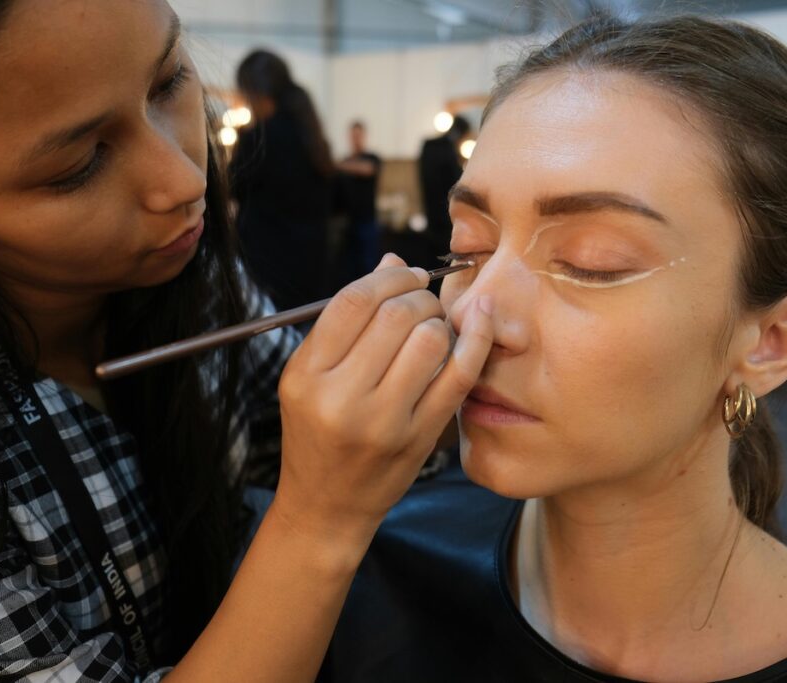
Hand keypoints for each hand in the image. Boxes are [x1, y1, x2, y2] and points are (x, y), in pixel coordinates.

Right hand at [273, 253, 492, 552]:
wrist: (327, 505)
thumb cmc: (317, 432)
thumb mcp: (308, 378)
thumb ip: (346, 322)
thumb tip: (395, 262)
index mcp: (306, 376)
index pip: (354, 302)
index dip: (388, 277)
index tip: (404, 275)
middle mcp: (341, 398)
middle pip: (395, 315)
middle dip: (418, 296)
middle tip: (422, 304)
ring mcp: (384, 422)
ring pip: (430, 339)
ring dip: (441, 319)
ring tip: (435, 326)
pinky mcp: (419, 438)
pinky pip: (460, 374)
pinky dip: (477, 339)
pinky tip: (480, 321)